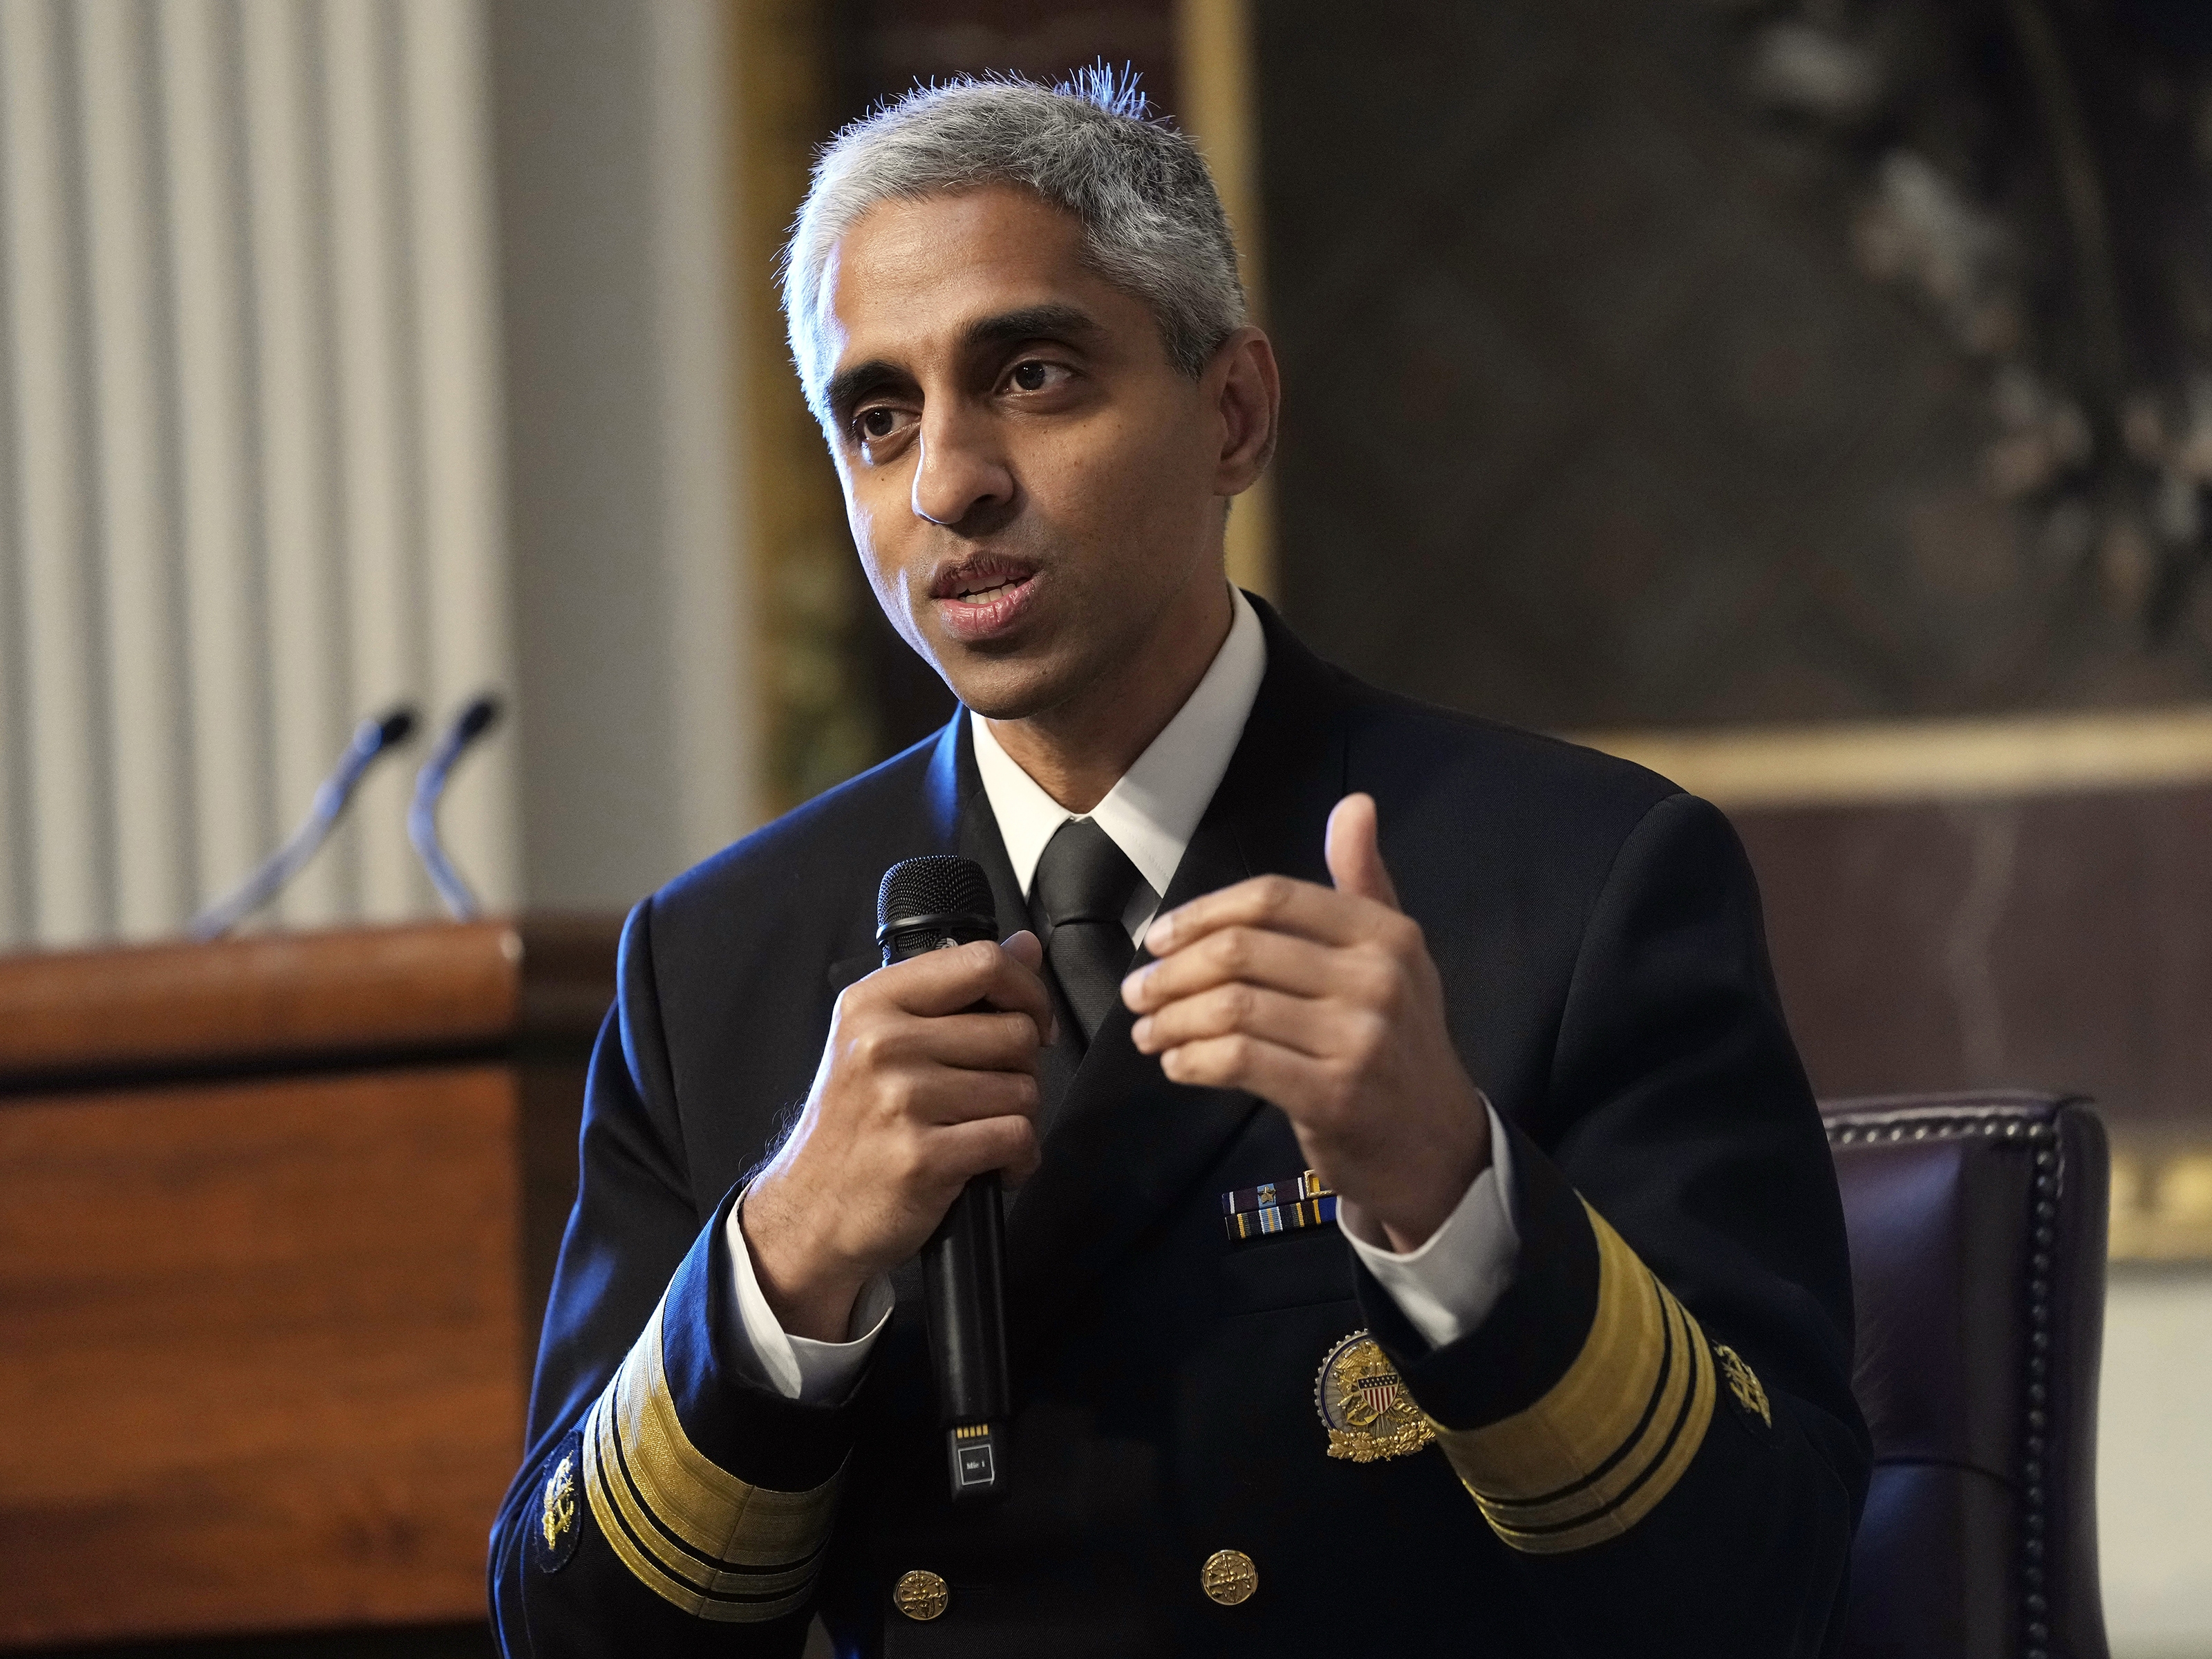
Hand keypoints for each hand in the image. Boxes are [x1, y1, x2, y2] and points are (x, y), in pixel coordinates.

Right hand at [743, 933, 1053, 1340]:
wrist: (807, 1214)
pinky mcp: (924, 1156)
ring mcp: (902, 1100)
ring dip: (1017, 1119)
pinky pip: (1017, 1138)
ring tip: (979, 1133)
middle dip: (1022, 1069)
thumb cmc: (852, 1128)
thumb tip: (1025, 946)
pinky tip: (990, 1167)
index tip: (1032, 1021)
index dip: (1027, 991)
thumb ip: (954, 991)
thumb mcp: (881, 1042)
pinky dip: (1018, 1159)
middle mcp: (883, 1043)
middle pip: (1016, 1031)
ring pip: (1023, 1088)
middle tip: (990, 1095)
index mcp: (873, 1003)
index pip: (981, 962)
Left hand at [1122, 793, 1489, 1252]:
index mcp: (1385, 934)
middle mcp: (1378, 979)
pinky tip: (1176, 1063)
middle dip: (1171, 970)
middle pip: (1241, 951)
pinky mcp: (1334, 1095)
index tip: (1158, 938)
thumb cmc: (1398, 1042)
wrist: (1436, 1145)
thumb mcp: (1394, 957)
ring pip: (1231, 1007)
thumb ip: (1363, 882)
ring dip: (1170, 1018)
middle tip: (1136, 990)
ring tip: (1146, 1030)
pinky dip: (1192, 1060)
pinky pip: (1239, 1061)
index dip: (1202, 913)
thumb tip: (1354, 802)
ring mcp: (1359, 1039)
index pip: (1272, 898)